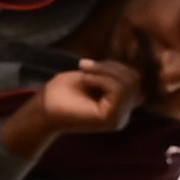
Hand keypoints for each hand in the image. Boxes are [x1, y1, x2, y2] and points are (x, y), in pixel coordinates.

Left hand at [1, 54, 145, 151]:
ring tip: (84, 75)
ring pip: (129, 84)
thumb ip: (113, 73)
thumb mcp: (92, 76)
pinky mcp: (111, 120)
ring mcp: (119, 119)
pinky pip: (119, 91)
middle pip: (135, 79)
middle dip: (111, 66)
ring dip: (104, 72)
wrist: (43, 109)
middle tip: (84, 66)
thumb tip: (135, 60)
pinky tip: (85, 82)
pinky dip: (102, 79)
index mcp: (120, 105)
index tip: (92, 65)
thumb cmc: (62, 92)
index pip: (136, 79)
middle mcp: (123, 114)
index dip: (117, 66)